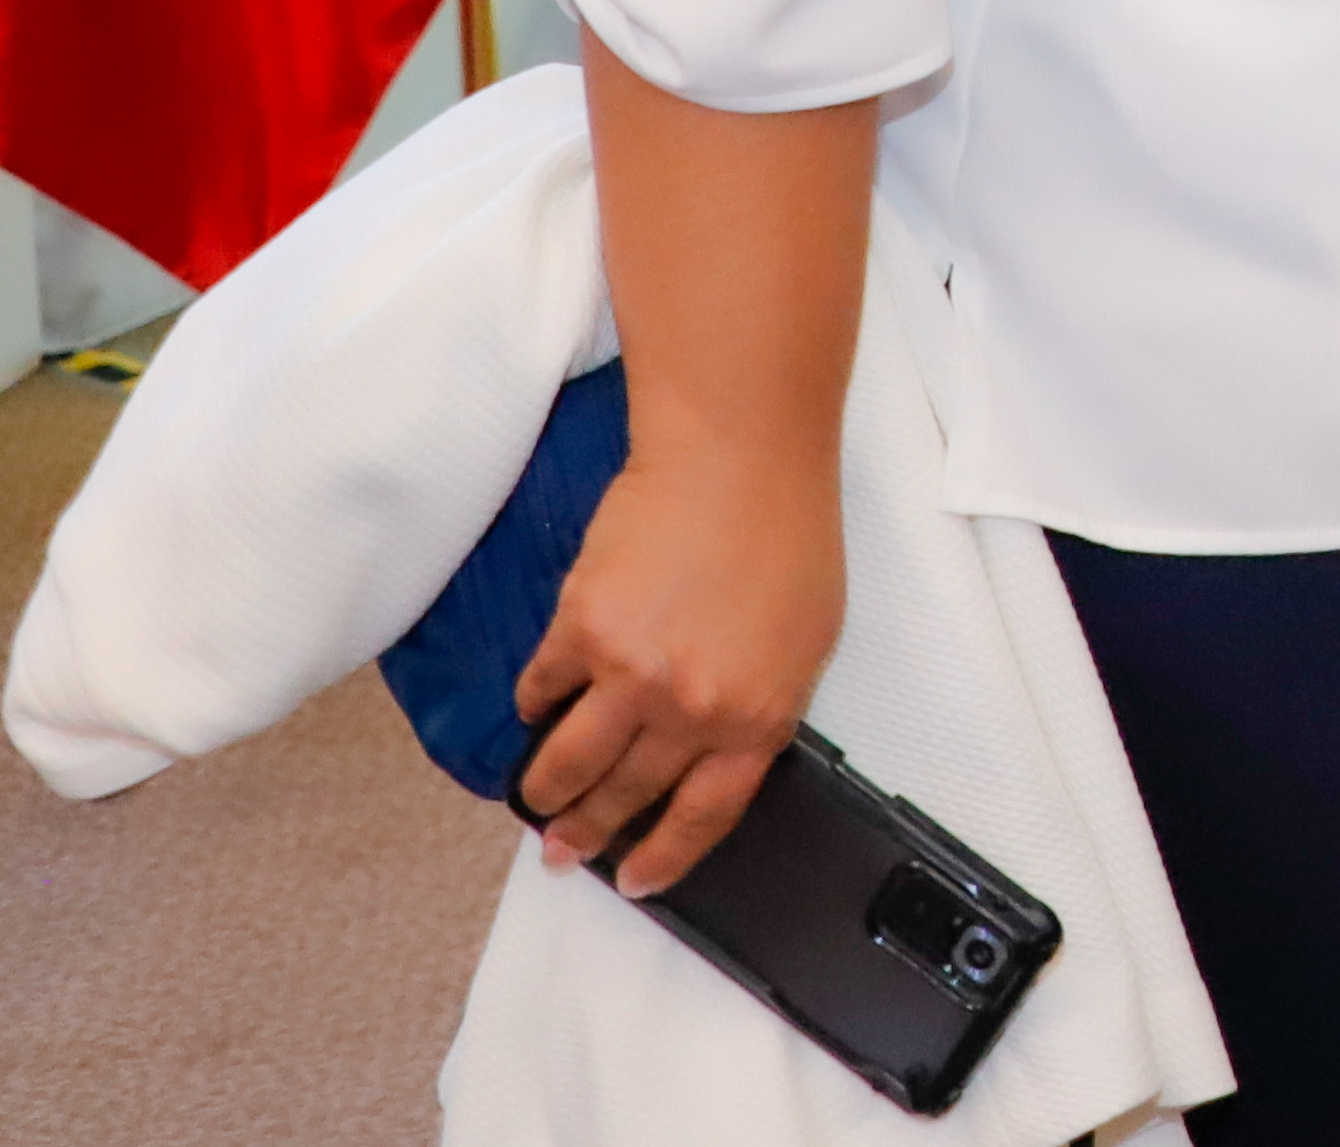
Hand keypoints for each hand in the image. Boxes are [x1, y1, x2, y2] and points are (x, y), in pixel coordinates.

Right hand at [508, 439, 843, 894]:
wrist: (741, 460)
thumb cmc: (788, 537)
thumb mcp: (806, 642)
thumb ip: (758, 705)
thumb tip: (710, 755)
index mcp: (758, 717)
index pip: (705, 815)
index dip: (665, 856)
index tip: (635, 879)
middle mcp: (693, 710)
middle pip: (627, 795)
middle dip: (589, 832)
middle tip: (564, 851)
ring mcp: (631, 675)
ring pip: (569, 762)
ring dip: (545, 790)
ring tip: (535, 800)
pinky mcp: (580, 633)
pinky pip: (541, 690)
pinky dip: (533, 704)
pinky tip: (533, 709)